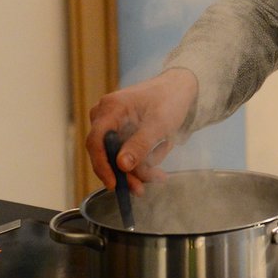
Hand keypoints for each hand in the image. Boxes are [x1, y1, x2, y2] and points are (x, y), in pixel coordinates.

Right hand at [85, 67, 197, 194]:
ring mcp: (113, 125)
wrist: (181, 88)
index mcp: (111, 108)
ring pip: (119, 156)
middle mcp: (106, 116)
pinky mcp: (123, 132)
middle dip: (127, 172)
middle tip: (142, 188)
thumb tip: (121, 166)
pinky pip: (127, 153)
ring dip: (139, 168)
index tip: (114, 184)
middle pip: (108, 153)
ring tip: (159, 174)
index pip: (96, 141)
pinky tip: (160, 152)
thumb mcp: (159, 123)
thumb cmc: (170, 99)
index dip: (102, 165)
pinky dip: (143, 159)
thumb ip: (140, 144)